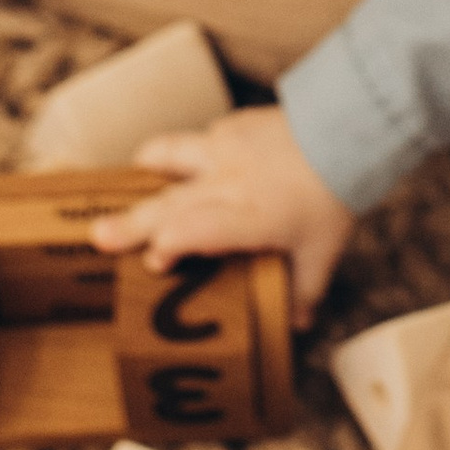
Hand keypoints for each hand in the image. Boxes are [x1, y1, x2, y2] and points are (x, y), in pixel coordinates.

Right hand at [91, 107, 354, 320]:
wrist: (351, 130)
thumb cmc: (334, 196)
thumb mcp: (322, 253)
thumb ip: (304, 290)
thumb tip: (296, 324)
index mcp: (246, 217)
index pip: (191, 232)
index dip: (167, 248)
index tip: (154, 263)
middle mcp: (227, 182)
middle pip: (169, 203)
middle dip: (132, 223)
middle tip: (98, 236)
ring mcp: (226, 148)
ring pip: (173, 154)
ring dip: (150, 167)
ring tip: (132, 175)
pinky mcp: (234, 125)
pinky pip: (202, 137)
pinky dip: (189, 151)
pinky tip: (192, 159)